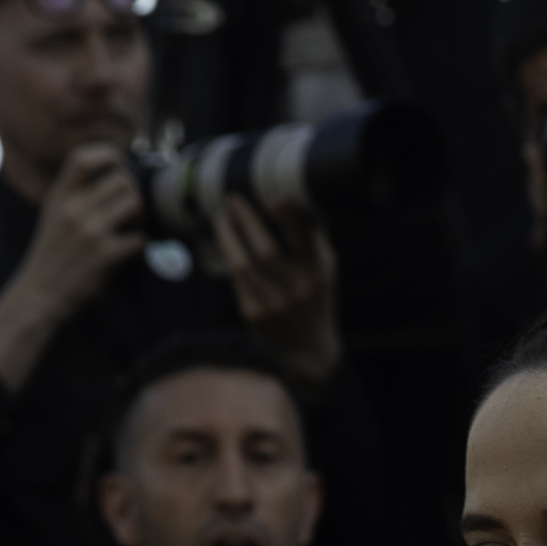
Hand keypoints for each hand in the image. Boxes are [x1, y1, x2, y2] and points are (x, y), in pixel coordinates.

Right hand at [0, 144, 143, 393]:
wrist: (40, 293)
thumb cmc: (53, 254)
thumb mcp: (54, 214)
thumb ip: (76, 194)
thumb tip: (116, 174)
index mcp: (59, 196)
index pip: (83, 159)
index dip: (108, 154)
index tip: (120, 163)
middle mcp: (73, 209)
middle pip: (121, 180)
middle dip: (133, 191)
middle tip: (131, 206)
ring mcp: (90, 232)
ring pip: (134, 203)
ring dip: (140, 214)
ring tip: (133, 225)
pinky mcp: (105, 255)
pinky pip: (138, 238)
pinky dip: (140, 243)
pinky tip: (130, 249)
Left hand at [211, 196, 341, 388]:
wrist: (307, 350)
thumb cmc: (314, 298)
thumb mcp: (325, 270)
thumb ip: (314, 237)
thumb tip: (297, 195)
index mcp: (319, 273)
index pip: (305, 241)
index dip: (289, 219)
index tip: (274, 199)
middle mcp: (298, 289)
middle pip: (268, 250)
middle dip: (247, 221)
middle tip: (233, 199)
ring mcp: (273, 303)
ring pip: (242, 263)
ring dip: (228, 235)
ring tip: (221, 216)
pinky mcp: (253, 313)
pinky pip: (234, 276)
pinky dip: (227, 252)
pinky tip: (223, 238)